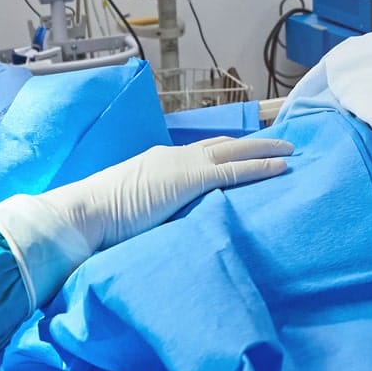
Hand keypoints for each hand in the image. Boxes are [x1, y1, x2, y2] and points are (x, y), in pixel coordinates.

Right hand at [0, 133, 293, 305]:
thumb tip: (156, 229)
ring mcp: (181, 165)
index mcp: (156, 163)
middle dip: (250, 142)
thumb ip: (148, 212)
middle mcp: (171, 156)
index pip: (197, 153)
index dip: (222, 150)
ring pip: (235, 150)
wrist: (81, 216)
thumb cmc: (95, 223)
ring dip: (264, 149)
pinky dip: (261, 166)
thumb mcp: (128, 212)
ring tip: (290, 150)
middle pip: (220, 144)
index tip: (242, 148)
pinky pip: (235, 170)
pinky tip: (282, 166)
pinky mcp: (190, 180)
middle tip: (278, 140)